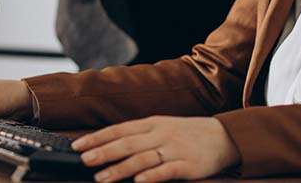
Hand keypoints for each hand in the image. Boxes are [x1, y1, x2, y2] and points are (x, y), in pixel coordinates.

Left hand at [72, 116, 240, 182]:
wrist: (222, 137)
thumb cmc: (186, 134)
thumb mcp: (161, 127)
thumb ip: (138, 135)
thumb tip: (109, 144)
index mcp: (152, 123)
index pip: (119, 129)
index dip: (98, 137)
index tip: (78, 146)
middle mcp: (160, 134)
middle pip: (127, 143)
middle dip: (103, 152)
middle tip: (85, 161)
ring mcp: (174, 149)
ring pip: (142, 158)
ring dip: (120, 169)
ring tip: (102, 178)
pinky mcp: (187, 165)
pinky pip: (167, 171)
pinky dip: (152, 176)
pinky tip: (139, 182)